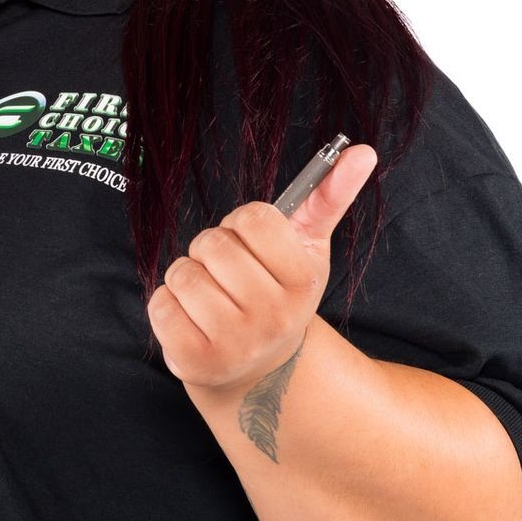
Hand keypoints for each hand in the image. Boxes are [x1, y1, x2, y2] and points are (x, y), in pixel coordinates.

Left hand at [148, 144, 377, 396]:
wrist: (258, 369)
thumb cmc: (277, 292)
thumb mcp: (306, 248)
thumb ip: (329, 197)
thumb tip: (361, 151)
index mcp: (302, 283)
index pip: (253, 218)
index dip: (242, 224)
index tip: (251, 245)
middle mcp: (273, 318)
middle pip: (212, 244)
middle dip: (210, 250)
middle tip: (227, 275)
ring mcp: (235, 344)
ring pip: (182, 273)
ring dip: (187, 276)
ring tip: (210, 298)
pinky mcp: (195, 362)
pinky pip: (160, 304)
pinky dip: (167, 304)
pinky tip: (192, 320)